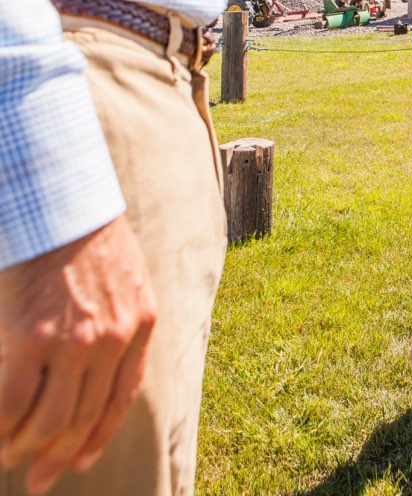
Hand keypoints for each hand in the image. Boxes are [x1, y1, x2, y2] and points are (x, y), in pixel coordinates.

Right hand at [0, 216, 156, 494]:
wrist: (60, 201)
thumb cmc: (88, 235)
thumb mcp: (128, 276)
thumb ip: (122, 317)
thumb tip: (102, 363)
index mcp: (140, 322)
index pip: (121, 397)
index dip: (98, 436)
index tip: (79, 461)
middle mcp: (112, 339)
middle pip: (84, 416)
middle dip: (59, 456)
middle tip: (39, 481)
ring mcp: (73, 342)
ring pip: (49, 419)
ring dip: (27, 447)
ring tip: (12, 455)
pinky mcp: (32, 339)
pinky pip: (13, 404)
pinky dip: (2, 428)